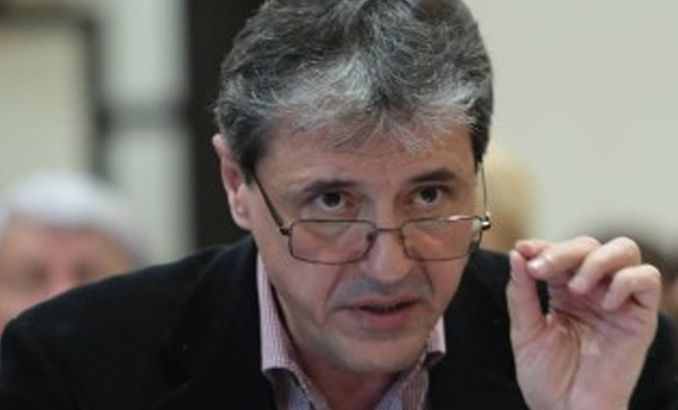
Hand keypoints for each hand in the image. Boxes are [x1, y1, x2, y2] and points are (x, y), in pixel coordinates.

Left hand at [506, 236, 660, 409]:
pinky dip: (626, 280)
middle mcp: (593, 290)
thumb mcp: (525, 331)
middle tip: (541, 269)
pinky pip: (647, 279)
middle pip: (589, 245)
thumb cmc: (546, 378)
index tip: (523, 249)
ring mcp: (618, 301)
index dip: (542, 246)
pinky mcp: (641, 318)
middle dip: (563, 251)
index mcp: (563, 290)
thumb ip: (521, 293)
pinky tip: (603, 302)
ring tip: (575, 288)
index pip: (559, 252)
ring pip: (624, 251)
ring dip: (597, 260)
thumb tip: (517, 254)